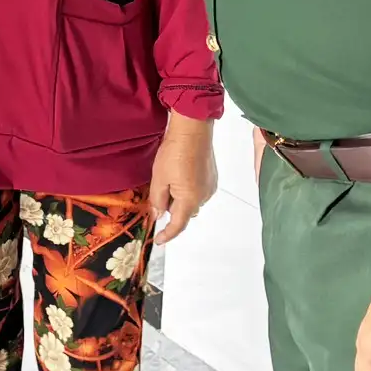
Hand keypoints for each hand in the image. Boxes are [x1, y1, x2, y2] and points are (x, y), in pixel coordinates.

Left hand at [147, 113, 217, 243]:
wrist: (193, 130)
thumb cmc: (174, 153)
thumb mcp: (159, 178)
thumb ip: (157, 200)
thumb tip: (158, 215)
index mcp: (190, 200)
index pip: (178, 225)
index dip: (167, 234)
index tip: (158, 240)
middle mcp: (204, 197)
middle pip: (184, 211)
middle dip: (171, 207)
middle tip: (160, 191)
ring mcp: (210, 187)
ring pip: (191, 200)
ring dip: (179, 196)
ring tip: (169, 177)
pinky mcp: (212, 177)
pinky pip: (198, 190)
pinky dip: (187, 188)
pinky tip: (180, 173)